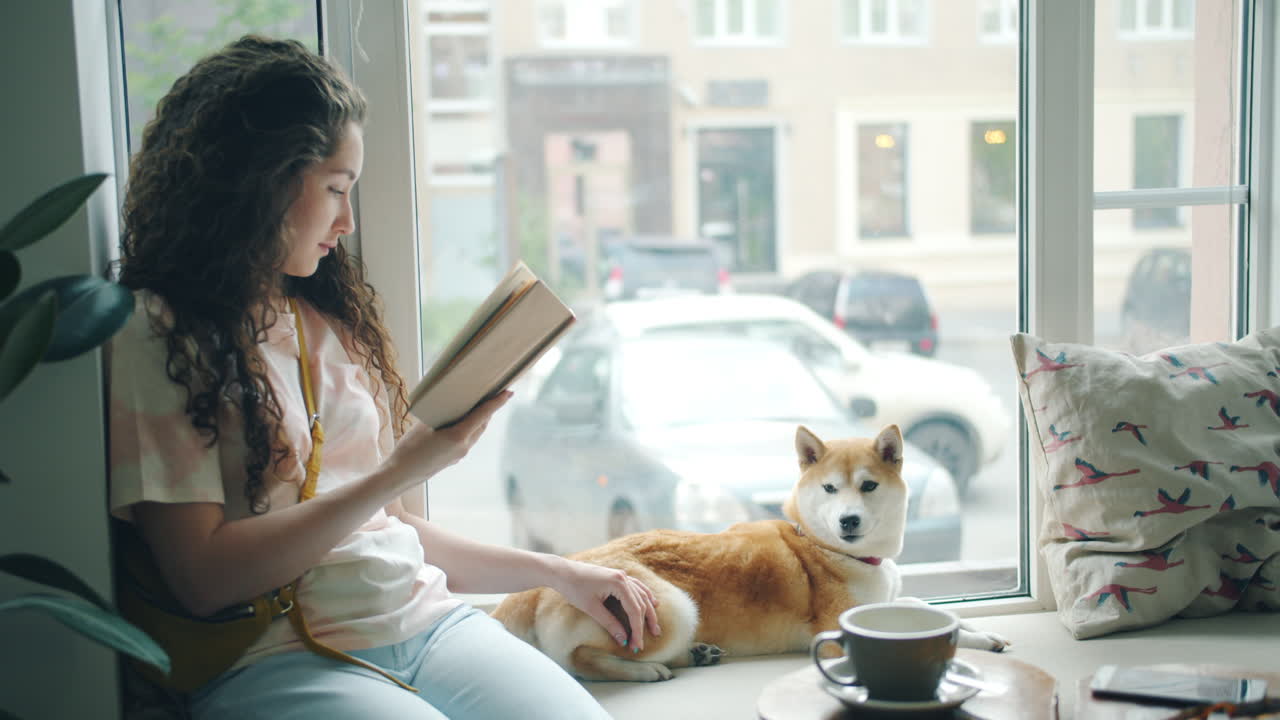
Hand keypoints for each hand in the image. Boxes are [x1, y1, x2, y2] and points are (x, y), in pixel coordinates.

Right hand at [384, 391, 511, 484]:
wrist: (400, 475)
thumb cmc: (409, 449)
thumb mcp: (424, 426)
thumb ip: (441, 414)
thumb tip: (452, 405)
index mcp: (458, 436)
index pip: (483, 415)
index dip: (497, 402)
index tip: (508, 392)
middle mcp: (464, 447)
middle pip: (482, 424)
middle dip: (488, 409)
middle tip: (491, 394)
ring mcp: (460, 455)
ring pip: (475, 433)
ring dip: (479, 420)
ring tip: (477, 405)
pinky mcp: (454, 459)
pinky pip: (467, 440)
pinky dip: (469, 429)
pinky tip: (460, 422)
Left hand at [557, 560, 660, 651]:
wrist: (562, 572)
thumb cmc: (574, 588)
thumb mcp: (592, 608)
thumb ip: (609, 623)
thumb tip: (623, 640)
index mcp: (619, 583)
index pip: (634, 610)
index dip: (637, 630)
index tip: (636, 645)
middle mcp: (624, 577)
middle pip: (641, 603)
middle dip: (643, 624)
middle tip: (642, 643)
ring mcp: (622, 575)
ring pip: (642, 595)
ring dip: (648, 611)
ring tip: (654, 627)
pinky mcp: (617, 576)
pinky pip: (637, 587)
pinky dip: (645, 597)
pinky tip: (652, 603)